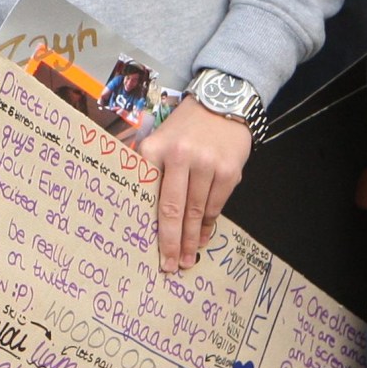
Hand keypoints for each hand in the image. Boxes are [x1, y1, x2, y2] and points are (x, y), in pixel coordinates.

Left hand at [136, 99, 250, 271]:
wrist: (221, 102)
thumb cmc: (185, 127)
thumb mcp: (159, 138)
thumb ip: (148, 167)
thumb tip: (138, 206)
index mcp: (155, 149)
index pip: (148, 194)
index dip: (149, 223)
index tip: (146, 247)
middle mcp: (179, 156)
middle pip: (173, 209)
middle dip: (171, 242)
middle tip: (169, 266)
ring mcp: (206, 164)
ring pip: (196, 212)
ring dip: (192, 239)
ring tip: (187, 259)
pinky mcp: (228, 171)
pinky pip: (216, 206)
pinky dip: (208, 225)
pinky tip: (203, 238)